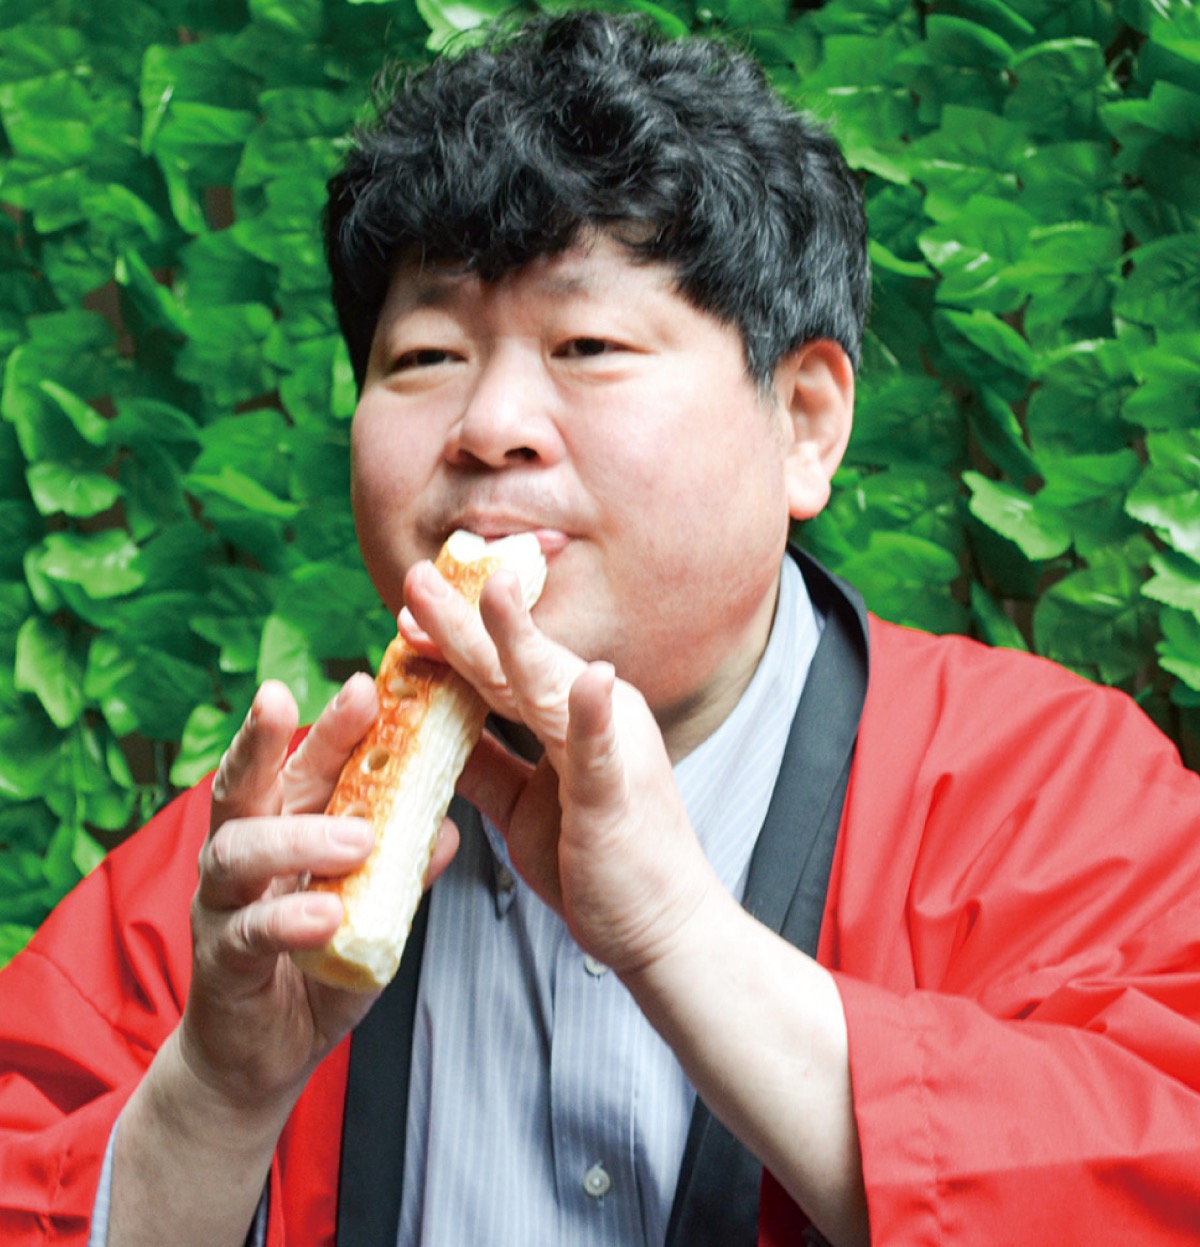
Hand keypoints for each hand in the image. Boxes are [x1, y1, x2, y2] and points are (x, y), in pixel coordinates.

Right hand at [182, 674, 457, 1112]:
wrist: (263, 1057)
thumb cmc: (318, 967)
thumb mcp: (374, 911)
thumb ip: (402, 869)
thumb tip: (451, 828)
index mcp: (282, 829)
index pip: (304, 765)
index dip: (333, 723)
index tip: (369, 681)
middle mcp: (243, 854)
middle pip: (251, 782)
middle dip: (279, 735)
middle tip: (331, 697)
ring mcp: (223, 905)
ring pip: (238, 849)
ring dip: (299, 836)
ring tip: (357, 837)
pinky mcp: (221, 962)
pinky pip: (247, 933)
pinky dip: (286, 919)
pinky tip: (324, 915)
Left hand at [403, 561, 716, 975]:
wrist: (662, 927)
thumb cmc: (599, 863)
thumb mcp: (524, 807)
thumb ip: (486, 765)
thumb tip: (431, 733)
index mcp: (569, 718)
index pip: (499, 670)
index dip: (451, 640)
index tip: (405, 615)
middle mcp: (595, 717)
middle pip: (516, 664)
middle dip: (463, 619)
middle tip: (418, 576)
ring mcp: (611, 749)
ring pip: (550, 688)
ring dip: (519, 640)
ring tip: (492, 591)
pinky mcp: (619, 793)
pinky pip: (601, 750)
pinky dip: (593, 715)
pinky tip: (590, 677)